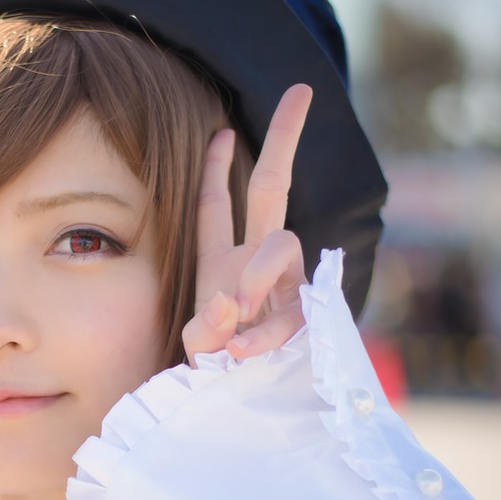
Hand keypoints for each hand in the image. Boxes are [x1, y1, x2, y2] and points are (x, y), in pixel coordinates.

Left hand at [182, 84, 311, 366]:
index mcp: (220, 261)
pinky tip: (242, 350)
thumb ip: (203, 326)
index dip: (216, 168)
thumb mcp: (195, 346)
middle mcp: (254, 262)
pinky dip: (263, 332)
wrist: (239, 408)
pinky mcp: (305, 316)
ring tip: (236, 310)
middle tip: (301, 90)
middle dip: (285, 138)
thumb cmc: (212, 371)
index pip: (216, 204)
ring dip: (257, 274)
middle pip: (273, 187)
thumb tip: (228, 304)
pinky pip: (290, 309)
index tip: (221, 129)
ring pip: (281, 245)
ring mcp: (283, 285)